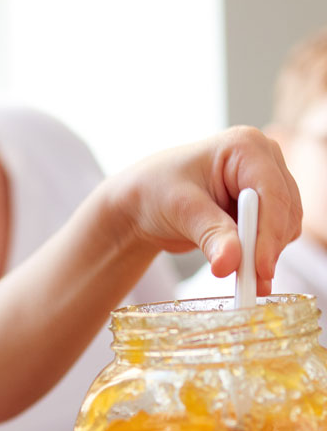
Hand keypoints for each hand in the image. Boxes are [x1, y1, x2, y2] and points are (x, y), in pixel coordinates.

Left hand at [110, 125, 301, 294]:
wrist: (144, 203)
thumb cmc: (156, 192)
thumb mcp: (181, 210)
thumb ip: (211, 235)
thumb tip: (230, 264)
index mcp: (245, 146)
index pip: (272, 193)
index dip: (270, 233)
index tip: (260, 269)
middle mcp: (265, 160)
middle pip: (286, 211)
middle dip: (268, 248)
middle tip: (252, 284)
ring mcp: (266, 183)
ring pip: (285, 226)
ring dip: (265, 254)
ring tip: (241, 277)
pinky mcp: (264, 207)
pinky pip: (276, 235)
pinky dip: (261, 254)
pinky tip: (240, 266)